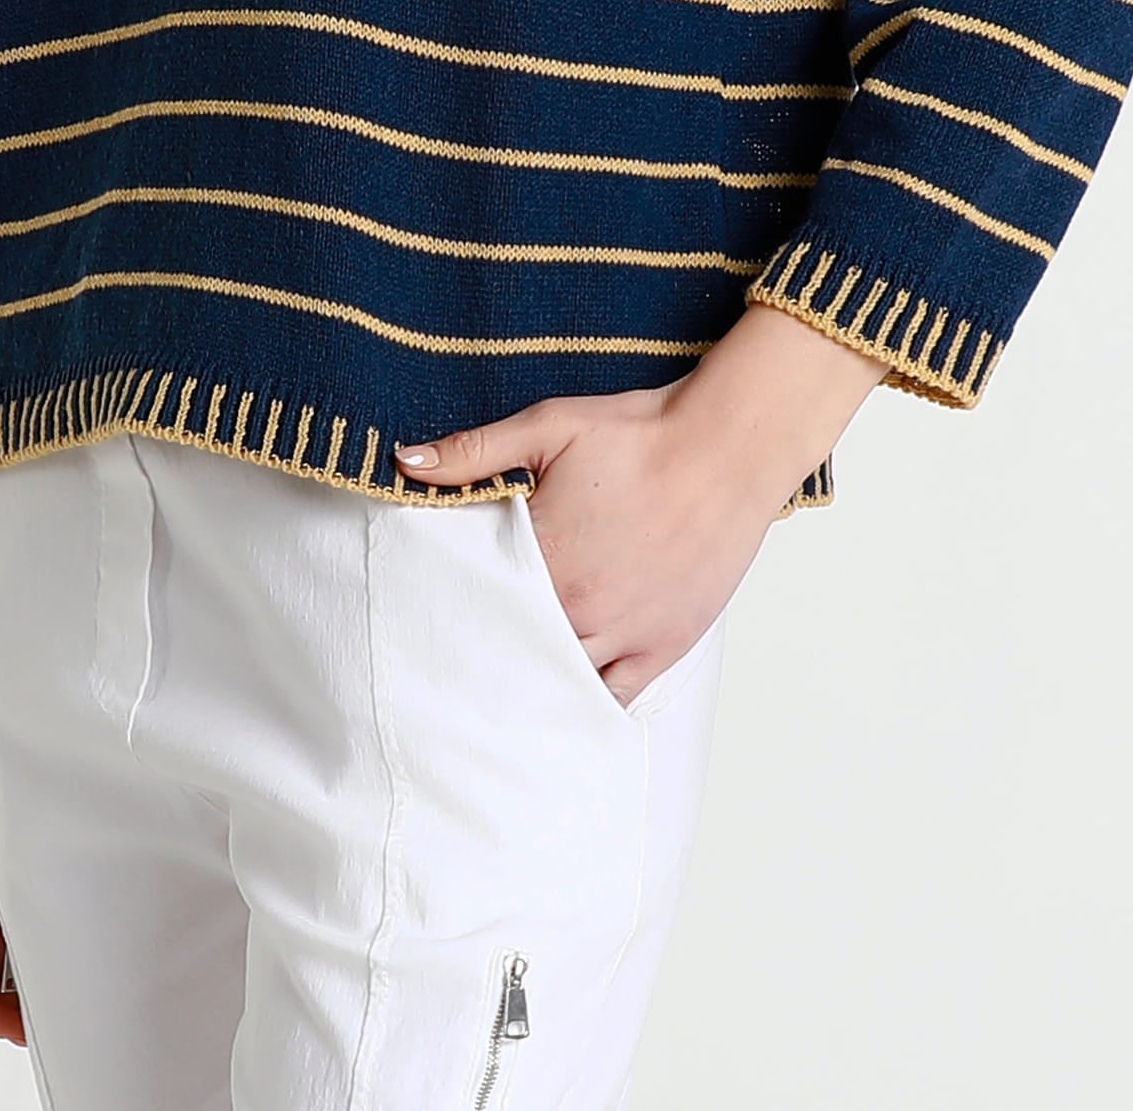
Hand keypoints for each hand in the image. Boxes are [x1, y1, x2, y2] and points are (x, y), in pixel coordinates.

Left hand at [392, 301, 884, 706]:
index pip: (477, 604)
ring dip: (529, 683)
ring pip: (559, 682)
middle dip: (485, 656)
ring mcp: (626, 633)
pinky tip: (560, 706)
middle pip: (513, 651)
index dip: (451, 613)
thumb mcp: (549, 426)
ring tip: (498, 689)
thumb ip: (474, 452)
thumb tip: (405, 461)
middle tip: (452, 667)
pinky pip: (614, 697)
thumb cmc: (640, 432)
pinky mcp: (664, 645)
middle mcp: (581, 609)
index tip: (426, 622)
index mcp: (545, 558)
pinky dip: (585, 704)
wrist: (727, 447)